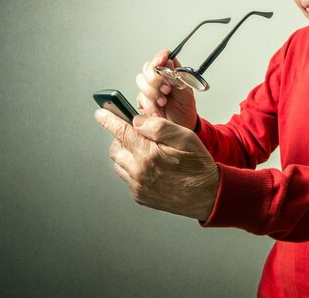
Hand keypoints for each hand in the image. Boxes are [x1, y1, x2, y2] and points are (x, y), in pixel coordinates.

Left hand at [95, 109, 218, 220]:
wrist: (207, 195)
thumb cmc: (198, 166)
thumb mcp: (185, 138)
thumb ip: (159, 127)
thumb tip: (137, 121)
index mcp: (149, 154)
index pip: (122, 132)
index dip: (109, 119)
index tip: (101, 113)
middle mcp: (139, 171)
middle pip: (116, 148)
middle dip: (122, 137)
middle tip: (138, 133)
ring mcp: (138, 186)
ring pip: (118, 163)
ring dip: (126, 153)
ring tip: (146, 150)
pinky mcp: (140, 195)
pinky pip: (126, 177)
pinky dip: (132, 167)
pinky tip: (149, 165)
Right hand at [135, 49, 197, 129]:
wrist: (181, 128)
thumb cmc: (185, 110)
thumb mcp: (186, 94)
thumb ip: (177, 78)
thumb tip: (169, 63)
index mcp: (171, 73)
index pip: (162, 57)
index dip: (160, 58)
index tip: (161, 63)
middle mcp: (158, 79)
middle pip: (148, 68)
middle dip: (155, 79)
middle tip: (166, 90)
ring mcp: (149, 90)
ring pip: (141, 82)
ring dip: (152, 93)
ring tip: (163, 102)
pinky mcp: (143, 102)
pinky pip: (140, 98)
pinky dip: (149, 105)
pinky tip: (157, 112)